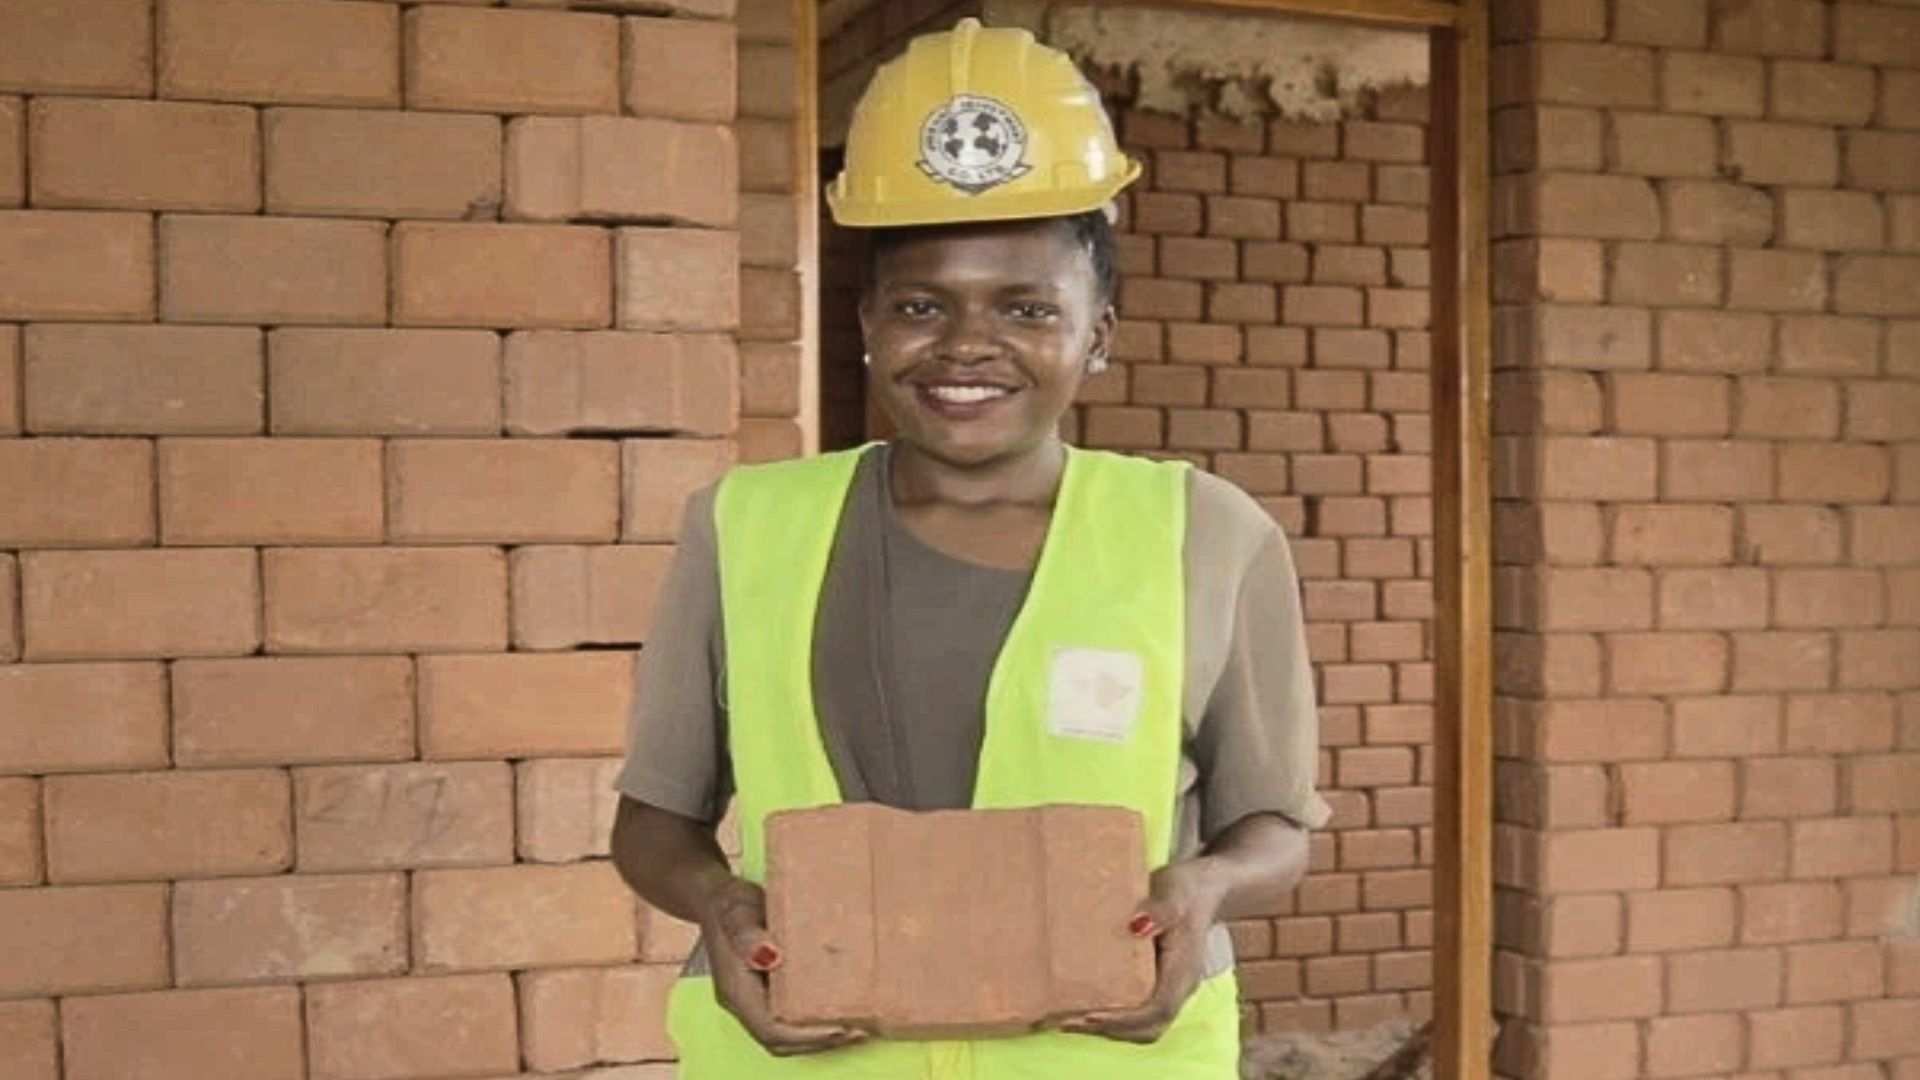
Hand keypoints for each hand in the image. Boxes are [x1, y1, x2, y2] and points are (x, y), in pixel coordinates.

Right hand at [696, 876, 868, 1055]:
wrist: (718, 898)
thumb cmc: (729, 902)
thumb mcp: (736, 911)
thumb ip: (748, 934)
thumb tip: (770, 957)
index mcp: (736, 991)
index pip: (770, 1029)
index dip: (805, 1036)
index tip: (840, 1028)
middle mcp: (744, 1004)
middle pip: (780, 1041)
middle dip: (819, 1041)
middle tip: (859, 1031)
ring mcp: (754, 1001)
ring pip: (786, 1036)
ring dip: (820, 1037)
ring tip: (857, 1027)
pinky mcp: (767, 993)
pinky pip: (790, 1021)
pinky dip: (815, 1024)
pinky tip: (842, 1011)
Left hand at [1058, 859, 1222, 1043]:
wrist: (1203, 888)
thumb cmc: (1187, 888)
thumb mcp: (1174, 892)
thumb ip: (1160, 910)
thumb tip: (1137, 927)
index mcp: (1183, 970)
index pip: (1157, 1010)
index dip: (1125, 1019)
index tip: (1091, 1016)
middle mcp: (1179, 987)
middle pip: (1149, 1028)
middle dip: (1110, 1030)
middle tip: (1068, 1022)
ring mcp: (1169, 988)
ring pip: (1143, 1025)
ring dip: (1108, 1028)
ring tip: (1069, 1020)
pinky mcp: (1158, 984)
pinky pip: (1137, 1012)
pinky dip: (1112, 1017)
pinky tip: (1084, 1007)